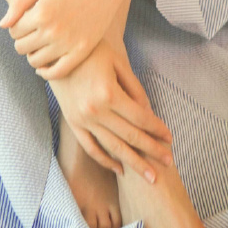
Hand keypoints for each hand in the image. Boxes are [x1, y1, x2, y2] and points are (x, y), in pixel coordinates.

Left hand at [0, 0, 120, 79]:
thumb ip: (18, 2)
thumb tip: (2, 25)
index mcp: (41, 13)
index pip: (14, 31)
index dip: (15, 26)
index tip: (24, 21)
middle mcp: (54, 31)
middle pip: (21, 47)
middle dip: (21, 39)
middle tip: (30, 32)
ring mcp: (68, 43)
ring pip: (35, 61)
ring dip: (31, 53)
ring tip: (38, 43)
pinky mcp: (81, 52)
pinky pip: (57, 72)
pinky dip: (45, 72)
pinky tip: (42, 66)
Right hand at [47, 36, 173, 181]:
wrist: (57, 50)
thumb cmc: (92, 51)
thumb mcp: (117, 62)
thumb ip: (135, 88)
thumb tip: (149, 113)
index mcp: (108, 94)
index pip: (140, 118)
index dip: (157, 129)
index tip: (170, 139)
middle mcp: (95, 111)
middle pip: (130, 136)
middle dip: (152, 151)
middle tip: (169, 162)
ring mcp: (82, 119)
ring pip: (112, 147)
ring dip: (133, 163)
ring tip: (150, 177)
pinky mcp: (72, 122)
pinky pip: (91, 147)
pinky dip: (105, 160)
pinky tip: (120, 168)